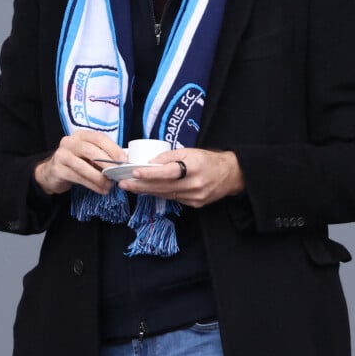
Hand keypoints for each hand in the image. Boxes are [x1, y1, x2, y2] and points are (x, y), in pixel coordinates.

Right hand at [34, 130, 125, 195]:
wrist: (51, 173)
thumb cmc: (76, 162)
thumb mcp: (88, 155)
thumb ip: (103, 155)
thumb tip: (123, 162)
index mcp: (81, 135)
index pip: (99, 138)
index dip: (113, 148)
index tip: (124, 160)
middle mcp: (70, 142)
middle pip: (91, 150)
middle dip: (106, 163)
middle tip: (117, 174)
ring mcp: (61, 155)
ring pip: (83, 166)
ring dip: (99, 177)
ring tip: (109, 185)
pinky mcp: (57, 169)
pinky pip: (77, 177)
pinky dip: (91, 185)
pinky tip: (100, 190)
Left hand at [119, 148, 244, 207]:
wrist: (230, 175)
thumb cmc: (208, 160)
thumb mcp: (189, 151)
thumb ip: (169, 156)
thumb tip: (149, 162)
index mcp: (194, 167)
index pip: (168, 172)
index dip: (150, 173)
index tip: (134, 172)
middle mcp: (195, 184)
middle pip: (163, 186)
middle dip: (141, 185)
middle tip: (124, 183)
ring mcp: (195, 197)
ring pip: (166, 195)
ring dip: (147, 191)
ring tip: (131, 187)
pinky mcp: (195, 204)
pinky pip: (174, 199)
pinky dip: (161, 194)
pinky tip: (149, 190)